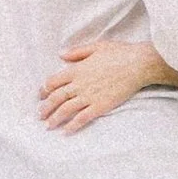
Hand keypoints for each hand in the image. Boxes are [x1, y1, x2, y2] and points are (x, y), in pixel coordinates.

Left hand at [39, 37, 170, 131]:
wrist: (138, 65)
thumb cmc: (119, 53)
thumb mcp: (96, 46)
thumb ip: (77, 52)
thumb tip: (61, 54)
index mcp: (77, 69)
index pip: (53, 81)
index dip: (44, 89)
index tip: (41, 95)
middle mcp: (79, 84)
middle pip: (56, 98)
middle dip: (45, 108)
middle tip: (39, 115)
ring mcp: (89, 96)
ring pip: (66, 109)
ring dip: (55, 119)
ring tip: (48, 126)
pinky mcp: (100, 106)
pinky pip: (82, 118)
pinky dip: (72, 126)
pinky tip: (66, 131)